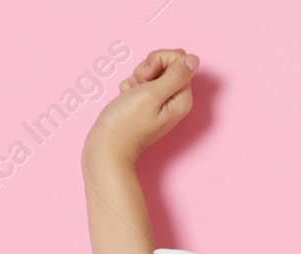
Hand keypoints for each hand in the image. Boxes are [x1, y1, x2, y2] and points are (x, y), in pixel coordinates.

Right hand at [82, 48, 199, 169]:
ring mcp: (159, 101)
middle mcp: (174, 99)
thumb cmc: (127, 123)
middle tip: (139, 88)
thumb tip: (194, 59)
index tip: (148, 77)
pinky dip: (129, 87)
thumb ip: (175, 75)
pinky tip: (126, 101)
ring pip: (149, 70)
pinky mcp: (144, 102)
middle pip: (164, 62)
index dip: (159, 60)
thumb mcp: (152, 94)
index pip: (179, 58)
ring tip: (132, 98)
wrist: (106, 147)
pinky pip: (137, 81)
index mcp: (182, 98)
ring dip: (136, 79)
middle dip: (147, 69)